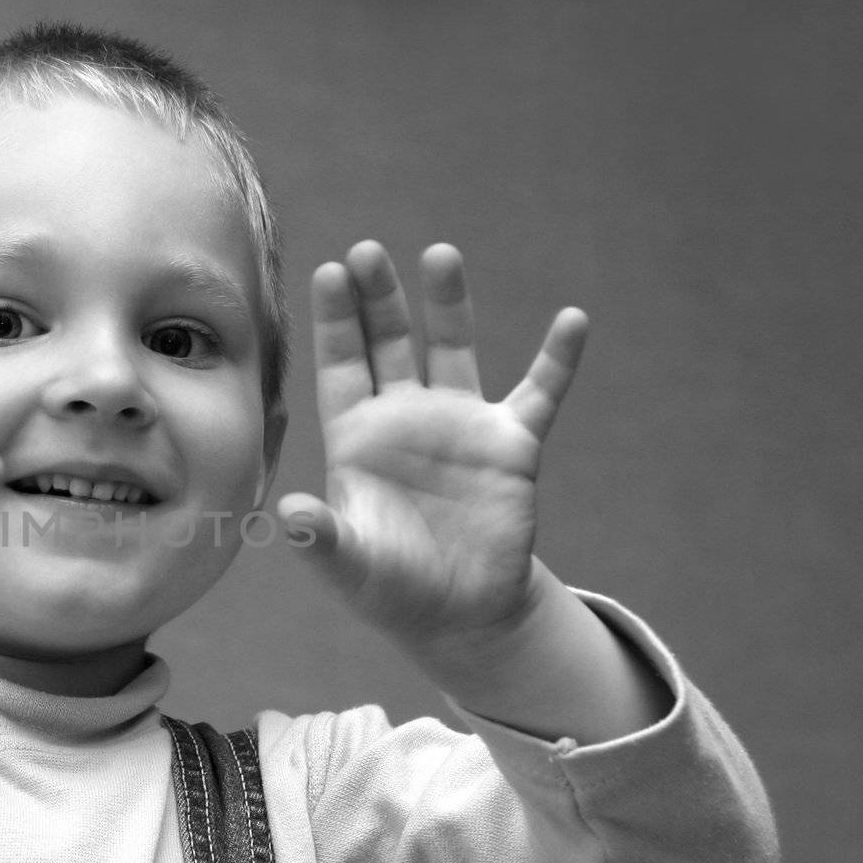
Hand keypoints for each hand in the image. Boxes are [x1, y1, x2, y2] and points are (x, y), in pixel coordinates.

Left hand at [279, 241, 586, 655]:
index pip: (341, 365)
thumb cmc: (389, 586)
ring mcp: (458, 424)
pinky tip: (572, 319)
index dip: (336, 321)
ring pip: (451, 349)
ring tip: (439, 254)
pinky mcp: (510, 446)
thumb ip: (322, 538)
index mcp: (356, 437)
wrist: (456, 612)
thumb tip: (290, 515)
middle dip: (379, 297)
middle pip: (388, 342)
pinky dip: (556, 360)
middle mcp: (404, 417)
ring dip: (447, 304)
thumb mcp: (349, 565)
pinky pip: (539, 394)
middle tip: (367, 250)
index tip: (328, 271)